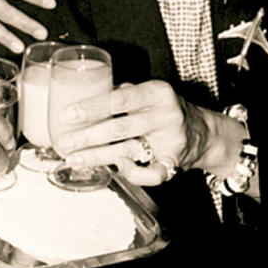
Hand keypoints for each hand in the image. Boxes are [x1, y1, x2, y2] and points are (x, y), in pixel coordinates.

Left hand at [51, 80, 241, 185]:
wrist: (203, 132)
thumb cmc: (166, 108)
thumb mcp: (150, 92)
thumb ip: (123, 93)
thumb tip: (88, 96)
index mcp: (158, 92)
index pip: (119, 99)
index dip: (91, 108)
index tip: (67, 115)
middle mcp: (165, 115)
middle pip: (119, 128)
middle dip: (87, 137)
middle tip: (64, 143)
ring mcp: (170, 141)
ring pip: (128, 151)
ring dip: (97, 157)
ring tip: (75, 159)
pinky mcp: (174, 163)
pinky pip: (148, 175)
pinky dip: (129, 173)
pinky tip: (114, 168)